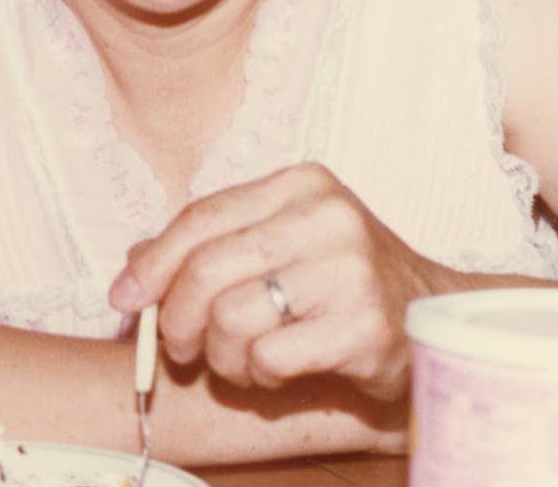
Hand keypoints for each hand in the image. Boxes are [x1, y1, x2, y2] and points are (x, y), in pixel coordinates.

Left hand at [109, 163, 446, 401]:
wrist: (434, 320)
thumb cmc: (337, 283)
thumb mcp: (276, 245)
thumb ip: (207, 248)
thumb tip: (129, 273)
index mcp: (299, 184)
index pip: (201, 217)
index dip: (153, 262)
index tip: (123, 298)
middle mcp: (327, 216)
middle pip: (207, 268)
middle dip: (175, 317)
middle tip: (178, 347)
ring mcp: (351, 269)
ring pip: (231, 317)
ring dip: (221, 354)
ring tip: (240, 360)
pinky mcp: (366, 326)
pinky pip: (269, 356)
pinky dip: (258, 374)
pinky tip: (278, 370)